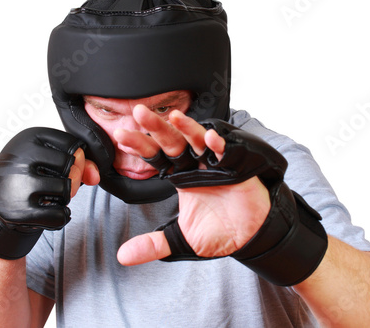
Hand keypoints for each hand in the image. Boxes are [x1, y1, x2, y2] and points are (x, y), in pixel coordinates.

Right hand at [0, 127, 99, 259]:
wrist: (3, 200)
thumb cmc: (34, 174)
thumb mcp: (54, 160)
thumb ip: (82, 163)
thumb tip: (95, 177)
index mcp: (30, 137)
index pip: (73, 144)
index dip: (78, 158)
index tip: (67, 166)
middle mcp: (21, 156)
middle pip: (70, 165)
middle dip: (73, 179)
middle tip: (60, 185)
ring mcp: (18, 183)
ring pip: (66, 189)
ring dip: (65, 197)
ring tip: (52, 196)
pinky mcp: (19, 211)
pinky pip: (60, 215)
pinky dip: (61, 216)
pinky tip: (51, 212)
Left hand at [114, 106, 270, 265]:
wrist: (248, 238)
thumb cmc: (218, 233)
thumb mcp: (181, 240)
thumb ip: (153, 245)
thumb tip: (123, 256)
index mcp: (180, 178)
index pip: (156, 158)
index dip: (140, 147)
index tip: (121, 137)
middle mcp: (195, 167)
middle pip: (172, 143)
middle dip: (156, 128)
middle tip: (139, 112)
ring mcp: (215, 165)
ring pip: (198, 141)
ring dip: (187, 128)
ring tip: (174, 117)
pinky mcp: (236, 169)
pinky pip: (227, 153)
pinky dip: (219, 145)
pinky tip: (210, 137)